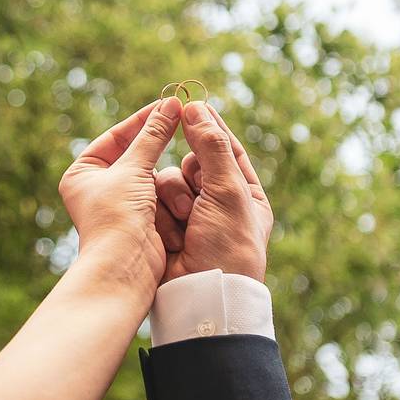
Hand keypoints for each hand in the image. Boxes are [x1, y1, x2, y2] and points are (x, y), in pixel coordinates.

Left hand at [59, 97, 182, 291]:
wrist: (125, 266)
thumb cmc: (118, 217)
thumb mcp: (134, 168)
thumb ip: (153, 135)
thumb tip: (170, 105)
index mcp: (82, 173)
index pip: (115, 136)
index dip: (142, 120)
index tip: (168, 105)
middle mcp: (97, 189)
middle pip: (136, 157)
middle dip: (157, 150)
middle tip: (181, 120)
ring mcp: (121, 207)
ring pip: (153, 178)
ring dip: (165, 181)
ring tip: (181, 170)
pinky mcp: (141, 223)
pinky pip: (161, 199)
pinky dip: (170, 199)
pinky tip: (183, 198)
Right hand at [154, 101, 272, 283]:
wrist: (202, 295)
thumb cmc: (227, 246)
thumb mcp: (228, 191)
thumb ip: (211, 146)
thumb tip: (197, 107)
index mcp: (246, 197)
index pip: (228, 150)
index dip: (211, 128)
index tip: (195, 105)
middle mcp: (218, 205)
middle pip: (192, 164)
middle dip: (191, 176)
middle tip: (197, 192)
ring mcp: (189, 218)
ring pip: (169, 181)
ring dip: (175, 198)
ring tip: (187, 222)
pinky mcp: (163, 229)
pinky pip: (154, 202)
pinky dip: (162, 214)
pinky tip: (172, 233)